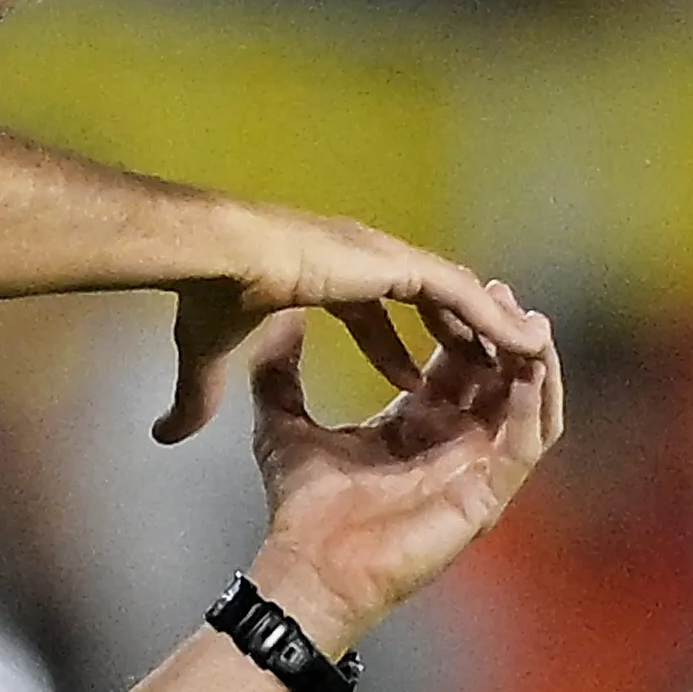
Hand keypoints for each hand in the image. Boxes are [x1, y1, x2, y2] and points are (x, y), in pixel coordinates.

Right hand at [155, 210, 547, 444]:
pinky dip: (499, 324)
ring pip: (460, 300)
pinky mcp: (403, 265)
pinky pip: (469, 301)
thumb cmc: (208, 295)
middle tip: (487, 374)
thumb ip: (195, 398)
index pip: (373, 317)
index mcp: (327, 278)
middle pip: (431, 306)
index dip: (392, 354)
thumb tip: (163, 435)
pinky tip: (529, 350)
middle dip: (459, 341)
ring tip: (527, 363)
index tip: (410, 388)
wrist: (214, 256)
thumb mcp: (203, 360)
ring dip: (492, 330)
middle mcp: (366, 262)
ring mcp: (390, 259)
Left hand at [240, 289, 563, 655]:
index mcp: (413, 428)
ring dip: (533, 362)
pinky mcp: (488, 494)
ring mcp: (476, 472)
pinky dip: (535, 402)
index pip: (453, 368)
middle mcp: (453, 446)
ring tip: (528, 322)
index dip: (461, 328)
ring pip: (527, 406)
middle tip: (502, 293)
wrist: (308, 566)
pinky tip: (529, 367)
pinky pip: (528, 441)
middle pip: (497, 379)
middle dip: (503, 335)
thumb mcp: (284, 425)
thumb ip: (280, 374)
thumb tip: (276, 320)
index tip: (462, 287)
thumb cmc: (302, 509)